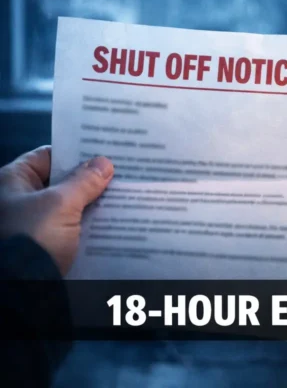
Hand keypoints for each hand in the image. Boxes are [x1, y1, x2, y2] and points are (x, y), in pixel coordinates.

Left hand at [0, 146, 113, 274]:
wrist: (23, 287)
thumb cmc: (33, 236)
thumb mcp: (61, 204)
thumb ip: (84, 181)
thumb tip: (104, 163)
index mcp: (11, 183)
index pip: (46, 156)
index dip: (74, 152)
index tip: (103, 151)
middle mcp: (18, 201)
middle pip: (59, 182)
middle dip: (88, 179)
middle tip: (119, 172)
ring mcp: (31, 224)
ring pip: (67, 206)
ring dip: (91, 203)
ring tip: (123, 194)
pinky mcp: (44, 245)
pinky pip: (70, 228)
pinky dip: (88, 224)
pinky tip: (112, 219)